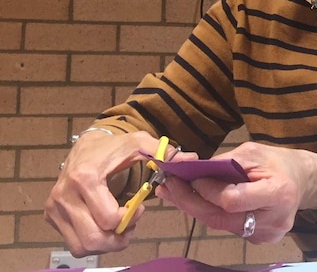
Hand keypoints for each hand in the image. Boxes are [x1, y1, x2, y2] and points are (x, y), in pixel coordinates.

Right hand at [44, 130, 181, 256]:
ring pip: (82, 246)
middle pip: (93, 238)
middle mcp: (65, 196)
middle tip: (130, 223)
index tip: (139, 206)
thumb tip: (190, 159)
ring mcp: (55, 208)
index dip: (129, 218)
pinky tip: (104, 226)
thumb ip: (164, 153)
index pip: (108, 218)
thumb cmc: (115, 147)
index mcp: (86, 178)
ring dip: (106, 244)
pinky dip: (92, 242)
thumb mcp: (139, 144)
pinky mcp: (52, 217)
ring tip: (119, 227)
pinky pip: (73, 244)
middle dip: (118, 238)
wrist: (85, 146)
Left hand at [155, 142, 316, 243]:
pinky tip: (199, 200)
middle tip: (168, 186)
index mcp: (278, 193)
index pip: (232, 200)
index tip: (192, 176)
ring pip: (220, 224)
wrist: (302, 182)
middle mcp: (273, 220)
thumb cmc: (277, 162)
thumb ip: (224, 162)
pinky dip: (212, 213)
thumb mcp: (253, 152)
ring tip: (175, 191)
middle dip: (191, 201)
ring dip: (196, 208)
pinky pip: (227, 227)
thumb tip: (191, 169)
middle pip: (221, 218)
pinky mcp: (259, 240)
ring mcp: (266, 235)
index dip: (208, 189)